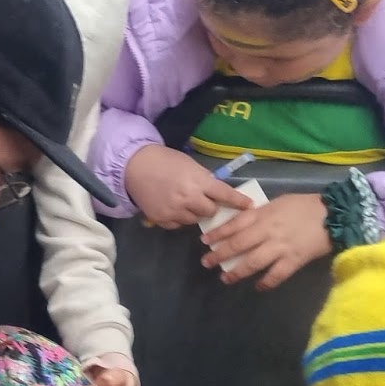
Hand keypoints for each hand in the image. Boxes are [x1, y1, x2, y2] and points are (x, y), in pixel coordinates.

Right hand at [125, 145, 253, 227]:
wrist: (135, 166)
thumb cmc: (165, 161)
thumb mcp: (190, 165)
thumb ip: (204, 180)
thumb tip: (216, 194)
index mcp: (198, 182)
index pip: (225, 194)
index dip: (239, 202)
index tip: (249, 207)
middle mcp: (189, 198)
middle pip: (211, 212)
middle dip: (210, 207)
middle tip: (203, 200)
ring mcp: (175, 211)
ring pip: (195, 220)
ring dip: (194, 213)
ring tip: (184, 202)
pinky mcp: (162, 219)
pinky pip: (178, 225)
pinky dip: (179, 218)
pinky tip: (171, 207)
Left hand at [200, 192, 331, 289]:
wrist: (334, 215)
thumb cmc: (304, 206)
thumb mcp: (278, 203)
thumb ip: (260, 214)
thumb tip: (243, 223)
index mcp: (263, 214)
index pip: (234, 224)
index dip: (218, 234)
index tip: (205, 241)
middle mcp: (268, 231)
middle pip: (238, 244)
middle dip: (220, 255)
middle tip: (207, 263)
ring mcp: (280, 247)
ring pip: (253, 262)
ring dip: (237, 272)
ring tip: (225, 278)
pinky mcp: (294, 261)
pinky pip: (276, 275)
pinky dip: (266, 283)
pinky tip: (258, 287)